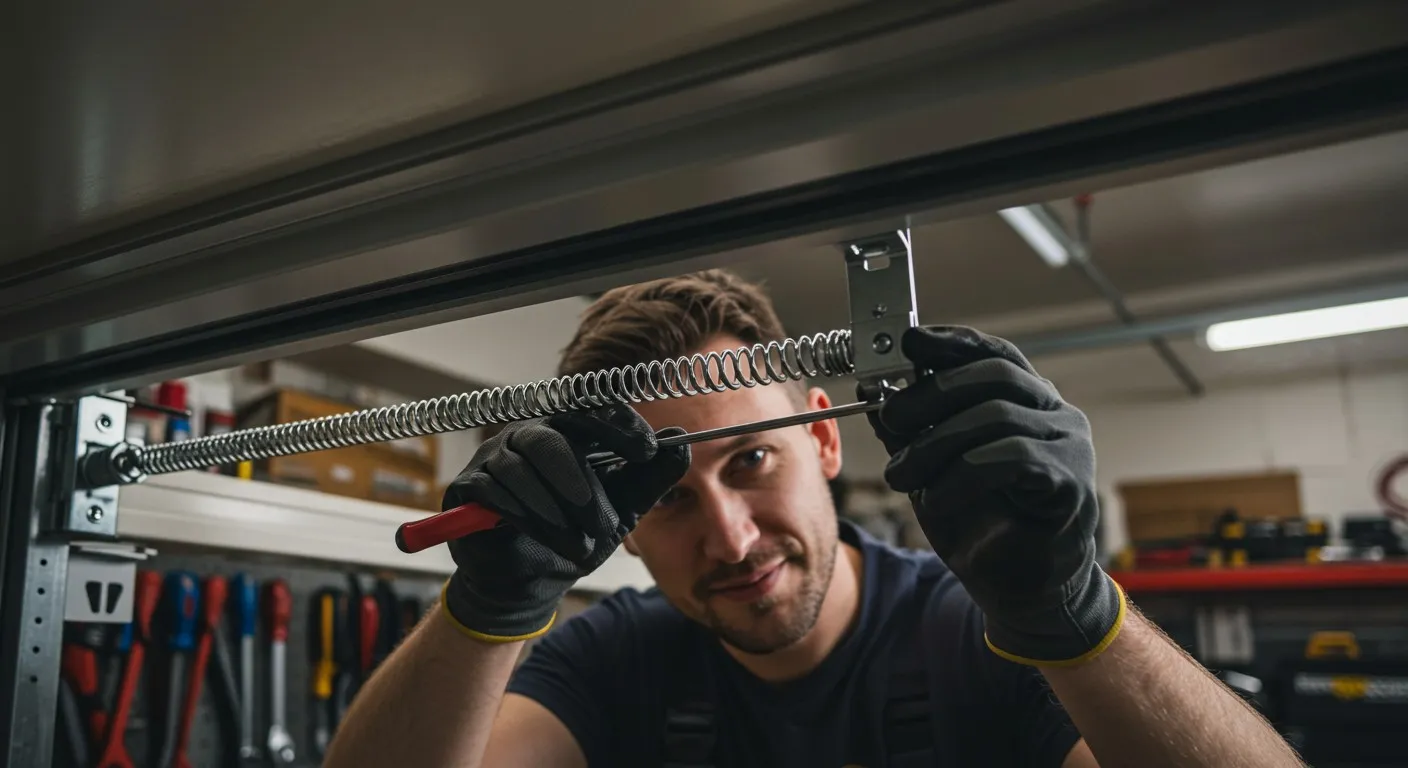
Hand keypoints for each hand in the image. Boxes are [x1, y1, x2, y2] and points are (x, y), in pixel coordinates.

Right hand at [440, 404, 689, 641]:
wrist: (534, 581)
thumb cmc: (576, 535)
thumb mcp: (622, 510)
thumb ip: (650, 479)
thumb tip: (680, 445)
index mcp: (569, 433)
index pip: (590, 408)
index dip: (618, 424)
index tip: (647, 449)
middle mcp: (529, 436)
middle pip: (551, 437)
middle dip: (580, 483)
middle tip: (603, 523)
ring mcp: (494, 457)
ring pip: (522, 468)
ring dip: (554, 512)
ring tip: (579, 545)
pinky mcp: (468, 486)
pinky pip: (493, 491)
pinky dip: (522, 517)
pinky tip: (542, 537)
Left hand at [866, 326, 1124, 665]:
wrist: (1019, 590)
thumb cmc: (982, 525)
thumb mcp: (932, 470)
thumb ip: (912, 432)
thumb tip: (874, 393)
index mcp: (1027, 403)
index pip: (994, 354)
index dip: (952, 342)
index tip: (910, 342)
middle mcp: (1056, 415)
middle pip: (994, 375)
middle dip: (932, 392)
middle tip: (891, 419)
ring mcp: (1070, 447)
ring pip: (997, 416)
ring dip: (936, 444)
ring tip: (901, 476)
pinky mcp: (1069, 484)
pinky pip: (1011, 459)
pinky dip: (963, 475)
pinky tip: (937, 498)